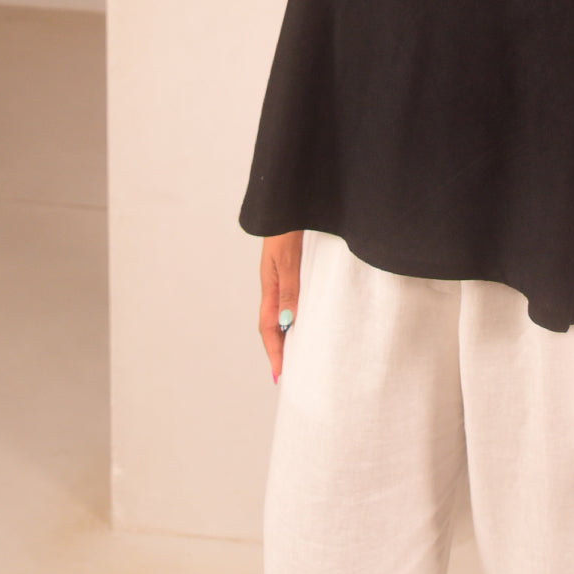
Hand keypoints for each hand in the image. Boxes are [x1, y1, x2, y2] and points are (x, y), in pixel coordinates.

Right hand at [258, 231, 303, 381]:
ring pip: (281, 311)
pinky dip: (293, 314)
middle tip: (286, 372)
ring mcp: (281, 275)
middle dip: (278, 348)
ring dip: (285, 333)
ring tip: (295, 352)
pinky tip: (303, 317)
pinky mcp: (292, 266)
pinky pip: (290, 298)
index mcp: (270, 284)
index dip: (274, 351)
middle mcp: (274, 283)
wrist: (292, 198)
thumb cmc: (288, 225)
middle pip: (272, 324)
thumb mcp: (289, 259)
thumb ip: (289, 288)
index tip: (280, 375)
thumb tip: (288, 322)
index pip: (269, 327)